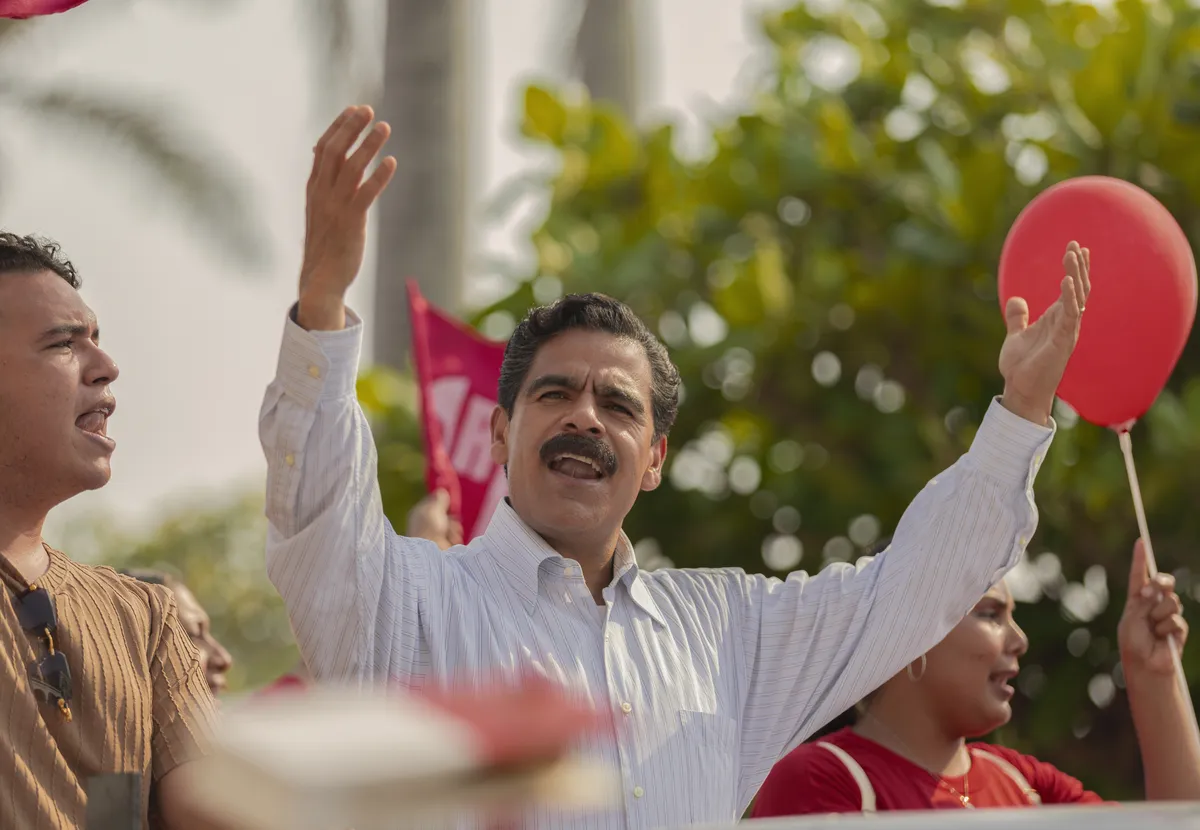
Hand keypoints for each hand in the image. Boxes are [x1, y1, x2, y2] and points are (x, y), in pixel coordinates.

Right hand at [296, 105, 396, 330]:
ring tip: (384, 127)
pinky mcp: (351, 222)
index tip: (353, 110)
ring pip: (350, 167)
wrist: (321, 279)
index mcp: (314, 188)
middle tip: (368, 109)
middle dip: (351, 127)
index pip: (323, 149)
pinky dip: (379, 176)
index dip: (338, 127)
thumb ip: (325, 186)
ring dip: (368, 145)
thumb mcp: (320, 210)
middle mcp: (322, 194)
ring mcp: (335, 207)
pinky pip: (365, 193)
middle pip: (334, 151)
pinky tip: (391, 162)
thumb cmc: (325, 244)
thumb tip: (329, 163)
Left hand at [406, 490, 463, 549]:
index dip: (444, 501)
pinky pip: (454, 537)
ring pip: (451, 526)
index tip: (452, 502)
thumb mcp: (434, 509)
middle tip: (453, 521)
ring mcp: (434, 535)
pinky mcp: (443, 545)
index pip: (434, 502)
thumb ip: (440, 499)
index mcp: (420, 513)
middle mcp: (427, 523)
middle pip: (445, 514)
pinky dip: (455, 538)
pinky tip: (453, 541)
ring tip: (451, 534)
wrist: (430, 553)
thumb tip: (443, 489)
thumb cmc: (430, 528)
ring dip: (455, 529)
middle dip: (452, 518)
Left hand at [998, 241, 1090, 424]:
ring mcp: (1067, 331)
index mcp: (1056, 319)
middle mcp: (1066, 322)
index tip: (1074, 247)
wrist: (1021, 391)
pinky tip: (1067, 280)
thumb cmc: (1022, 367)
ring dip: (1076, 275)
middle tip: (1076, 244)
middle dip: (1078, 266)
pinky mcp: (1063, 341)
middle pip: (1078, 288)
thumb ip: (1018, 318)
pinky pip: (1070, 315)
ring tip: (1073, 253)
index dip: (1073, 268)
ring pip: (1078, 297)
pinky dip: (1070, 297)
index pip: (1070, 288)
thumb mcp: (1016, 336)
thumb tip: (1016, 299)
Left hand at [1119, 538, 1187, 675]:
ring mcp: (1167, 614)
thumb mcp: (1132, 619)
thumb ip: (1143, 603)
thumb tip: (1154, 590)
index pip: (1140, 576)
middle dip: (1160, 583)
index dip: (1140, 559)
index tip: (1140, 541)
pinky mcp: (1179, 627)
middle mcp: (1153, 604)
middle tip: (1151, 592)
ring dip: (1159, 615)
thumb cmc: (1133, 642)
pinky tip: (1162, 638)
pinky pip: (1176, 620)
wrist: (1145, 664)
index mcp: (1137, 599)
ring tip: (1153, 629)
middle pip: (1163, 583)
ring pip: (1171, 602)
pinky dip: (1166, 628)